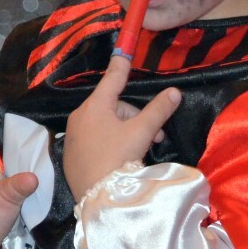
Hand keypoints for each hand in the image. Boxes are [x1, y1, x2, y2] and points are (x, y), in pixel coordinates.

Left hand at [62, 53, 179, 199]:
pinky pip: (95, 139)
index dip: (121, 65)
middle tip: (154, 136)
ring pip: (106, 124)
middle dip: (136, 118)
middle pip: (114, 107)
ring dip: (128, 132)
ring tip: (143, 149)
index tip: (123, 51)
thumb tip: (174, 92)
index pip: (112, 79)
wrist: (97, 197)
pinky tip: (123, 158)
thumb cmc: (118, 158)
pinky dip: (111, 143)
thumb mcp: (142, 132)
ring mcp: (74, 136)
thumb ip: (158, 110)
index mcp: (94, 106)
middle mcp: (80, 116)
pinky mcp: (73, 154)